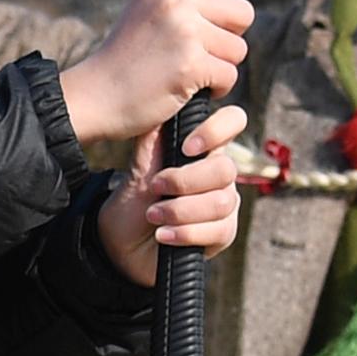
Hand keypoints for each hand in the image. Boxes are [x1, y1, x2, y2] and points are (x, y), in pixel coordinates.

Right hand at [62, 0, 252, 148]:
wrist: (97, 95)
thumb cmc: (128, 54)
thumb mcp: (148, 6)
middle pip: (243, 12)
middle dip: (229, 35)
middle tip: (197, 47)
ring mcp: (184, 31)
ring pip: (238, 48)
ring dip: (220, 65)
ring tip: (185, 68)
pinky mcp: (192, 64)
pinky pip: (230, 75)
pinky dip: (215, 87)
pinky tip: (186, 87)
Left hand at [98, 100, 249, 287]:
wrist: (123, 244)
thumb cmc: (133, 201)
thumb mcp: (138, 168)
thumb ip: (153, 141)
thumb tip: (159, 110)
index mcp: (203, 149)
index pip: (233, 122)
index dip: (217, 130)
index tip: (186, 148)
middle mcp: (219, 174)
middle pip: (226, 169)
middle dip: (185, 181)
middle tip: (155, 187)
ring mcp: (224, 204)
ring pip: (221, 202)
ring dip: (180, 210)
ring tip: (153, 216)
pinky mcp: (223, 234)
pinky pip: (218, 230)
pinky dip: (185, 233)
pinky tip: (163, 235)